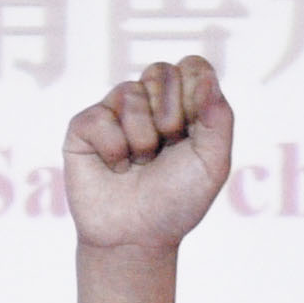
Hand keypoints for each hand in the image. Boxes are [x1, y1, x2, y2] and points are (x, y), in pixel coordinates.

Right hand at [61, 57, 236, 251]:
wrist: (137, 236)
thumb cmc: (176, 200)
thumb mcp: (213, 162)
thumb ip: (219, 117)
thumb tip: (205, 76)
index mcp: (184, 104)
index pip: (192, 66)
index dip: (195, 95)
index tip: (193, 132)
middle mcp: (148, 102)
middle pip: (161, 71)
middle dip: (170, 116)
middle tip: (165, 149)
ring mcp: (114, 111)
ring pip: (130, 93)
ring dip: (142, 139)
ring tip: (139, 163)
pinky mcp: (84, 126)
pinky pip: (100, 117)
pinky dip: (114, 149)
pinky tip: (115, 167)